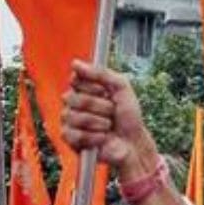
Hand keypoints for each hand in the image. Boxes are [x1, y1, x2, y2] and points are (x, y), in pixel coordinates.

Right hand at [62, 63, 158, 177]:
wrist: (133, 141)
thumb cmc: (128, 116)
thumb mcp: (121, 87)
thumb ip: (101, 73)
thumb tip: (75, 63)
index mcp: (84, 88)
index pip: (75, 79)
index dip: (93, 86)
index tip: (105, 91)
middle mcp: (73, 103)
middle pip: (74, 98)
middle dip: (100, 106)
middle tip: (111, 111)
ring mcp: (69, 121)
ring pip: (74, 116)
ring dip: (99, 122)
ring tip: (108, 125)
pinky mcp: (70, 139)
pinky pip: (75, 134)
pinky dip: (95, 137)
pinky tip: (102, 137)